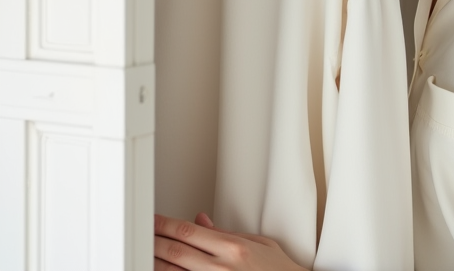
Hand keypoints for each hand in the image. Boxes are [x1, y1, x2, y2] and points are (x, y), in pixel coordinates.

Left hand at [154, 213, 306, 270]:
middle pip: (177, 251)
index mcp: (234, 248)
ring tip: (143, 252)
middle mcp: (222, 267)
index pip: (190, 232)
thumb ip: (227, 233)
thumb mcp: (259, 243)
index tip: (154, 220)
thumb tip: (201, 222)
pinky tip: (161, 270)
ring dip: (155, 261)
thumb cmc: (279, 270)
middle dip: (155, 240)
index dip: (167, 225)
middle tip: (141, 233)